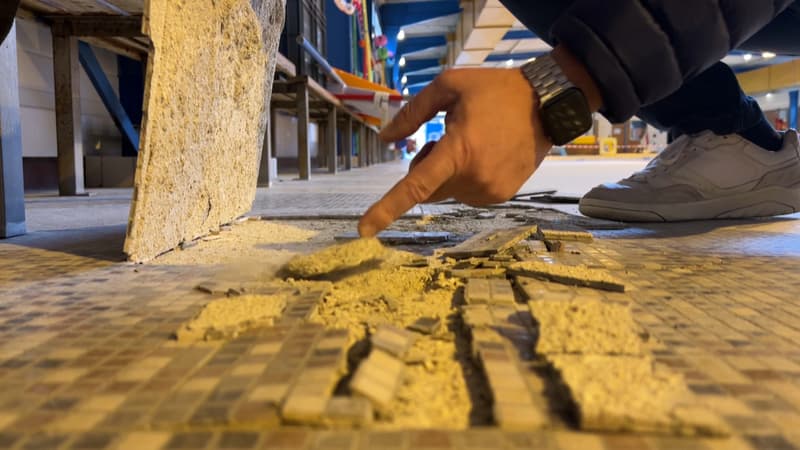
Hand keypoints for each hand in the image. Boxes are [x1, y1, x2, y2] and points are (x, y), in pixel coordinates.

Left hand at [357, 67, 551, 236]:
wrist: (547, 104)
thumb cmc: (495, 91)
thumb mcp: (449, 87)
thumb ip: (412, 114)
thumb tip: (385, 138)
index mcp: (457, 152)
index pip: (414, 188)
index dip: (386, 209)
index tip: (364, 230)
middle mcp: (472, 180)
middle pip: (429, 189)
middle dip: (427, 167)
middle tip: (444, 137)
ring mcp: (489, 192)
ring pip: (448, 192)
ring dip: (449, 173)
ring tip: (473, 142)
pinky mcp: (501, 196)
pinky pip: (468, 194)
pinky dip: (467, 178)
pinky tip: (487, 153)